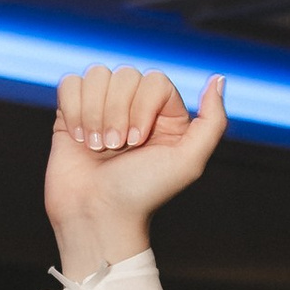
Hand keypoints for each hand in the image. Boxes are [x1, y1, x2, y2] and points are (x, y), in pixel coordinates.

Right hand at [45, 61, 227, 276]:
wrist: (96, 214)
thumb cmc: (143, 192)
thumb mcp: (188, 162)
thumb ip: (213, 121)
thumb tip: (218, 78)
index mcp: (167, 115)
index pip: (154, 80)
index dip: (142, 107)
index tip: (137, 143)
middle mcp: (137, 108)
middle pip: (125, 74)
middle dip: (117, 112)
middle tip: (115, 148)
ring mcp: (104, 108)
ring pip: (97, 75)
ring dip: (94, 113)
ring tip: (96, 146)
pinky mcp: (74, 113)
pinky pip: (70, 83)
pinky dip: (73, 110)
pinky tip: (79, 138)